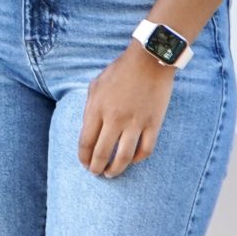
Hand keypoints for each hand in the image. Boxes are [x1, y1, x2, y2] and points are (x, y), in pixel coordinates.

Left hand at [78, 43, 176, 176]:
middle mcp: (114, 119)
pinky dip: (137, 159)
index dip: (83, 157)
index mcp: (97, 109)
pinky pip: (145, 150)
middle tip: (95, 173)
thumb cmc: (119, 72)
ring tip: (111, 174)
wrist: (148, 62)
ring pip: (124, 157)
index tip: (84, 164)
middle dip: (96, 167)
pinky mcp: (153, 124)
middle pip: (102, 152)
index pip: (86, 141)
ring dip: (116, 169)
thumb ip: (90, 107)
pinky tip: (131, 161)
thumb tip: (88, 128)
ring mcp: (135, 123)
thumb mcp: (96, 85)